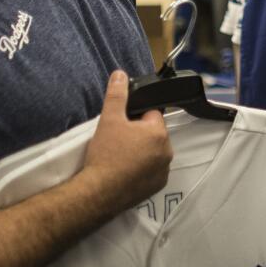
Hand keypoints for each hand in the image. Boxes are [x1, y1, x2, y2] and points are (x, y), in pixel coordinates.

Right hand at [80, 70, 172, 213]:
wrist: (98, 192)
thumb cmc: (105, 154)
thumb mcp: (109, 119)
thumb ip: (117, 95)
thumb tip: (120, 74)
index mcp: (158, 133)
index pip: (151, 114)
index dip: (134, 117)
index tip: (121, 126)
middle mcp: (167, 152)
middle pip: (152, 134)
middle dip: (138, 135)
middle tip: (117, 142)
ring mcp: (163, 171)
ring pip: (152, 153)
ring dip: (141, 152)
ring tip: (119, 158)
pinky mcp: (157, 186)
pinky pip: (151, 171)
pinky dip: (141, 170)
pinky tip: (125, 171)